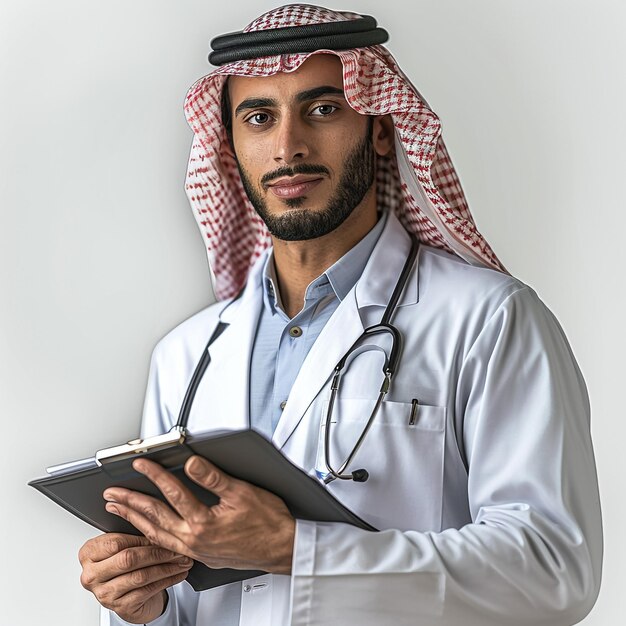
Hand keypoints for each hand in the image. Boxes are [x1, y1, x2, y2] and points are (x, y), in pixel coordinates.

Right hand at [78, 533, 192, 623]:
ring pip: (140, 576)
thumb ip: (133, 532)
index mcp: (88, 553)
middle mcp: (92, 575)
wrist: (126, 595)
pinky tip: (178, 573)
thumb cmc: (125, 564)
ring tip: (183, 560)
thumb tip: (160, 521)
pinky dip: (167, 580)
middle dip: (157, 552)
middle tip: (178, 547)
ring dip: (167, 567)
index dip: (141, 537)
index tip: (162, 533)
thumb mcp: (124, 545)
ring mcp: (104, 593)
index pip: (115, 542)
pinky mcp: (119, 607)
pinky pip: (147, 590)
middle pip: (128, 559)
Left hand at [102, 456, 294, 573]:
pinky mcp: (200, 556)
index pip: (172, 493)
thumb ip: (213, 477)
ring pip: (156, 534)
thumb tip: (192, 464)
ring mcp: (195, 551)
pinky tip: (146, 530)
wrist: (281, 548)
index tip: (140, 463)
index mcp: (203, 523)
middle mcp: (194, 540)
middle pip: (155, 517)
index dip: (154, 474)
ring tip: (118, 510)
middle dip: (130, 502)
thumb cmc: (268, 523)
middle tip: (112, 493)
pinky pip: (167, 545)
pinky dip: (151, 535)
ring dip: (134, 520)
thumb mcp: (242, 493)